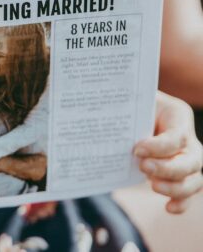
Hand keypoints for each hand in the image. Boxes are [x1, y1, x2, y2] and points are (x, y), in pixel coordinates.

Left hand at [135, 91, 202, 213]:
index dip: (159, 147)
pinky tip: (168, 207)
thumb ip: (130, 105)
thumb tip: (112, 112)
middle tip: (143, 166)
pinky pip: (189, 194)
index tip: (137, 149)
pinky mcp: (181, 176)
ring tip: (152, 185)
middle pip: (191, 161)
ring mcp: (189, 160)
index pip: (177, 137)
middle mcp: (189, 140)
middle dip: (167, 168)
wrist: (135, 113)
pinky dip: (181, 203)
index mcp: (178, 115)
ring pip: (195, 181)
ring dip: (175, 187)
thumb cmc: (134, 102)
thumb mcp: (135, 98)